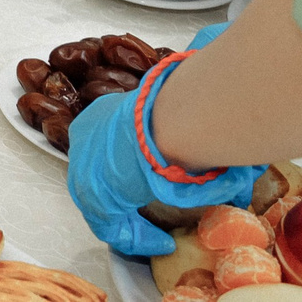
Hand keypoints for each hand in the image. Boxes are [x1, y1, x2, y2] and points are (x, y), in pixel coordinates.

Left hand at [66, 26, 262, 256]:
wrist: (175, 118)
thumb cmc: (183, 102)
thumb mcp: (181, 96)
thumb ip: (191, 94)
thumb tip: (215, 58)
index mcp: (102, 114)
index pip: (104, 148)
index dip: (124, 168)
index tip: (146, 181)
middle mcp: (87, 138)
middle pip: (98, 178)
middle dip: (122, 198)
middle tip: (146, 218)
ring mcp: (86, 167)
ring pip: (104, 206)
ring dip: (132, 224)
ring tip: (156, 238)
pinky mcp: (97, 196)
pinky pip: (113, 227)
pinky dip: (136, 238)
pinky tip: (159, 244)